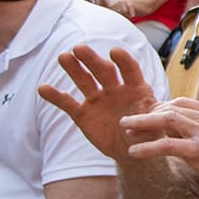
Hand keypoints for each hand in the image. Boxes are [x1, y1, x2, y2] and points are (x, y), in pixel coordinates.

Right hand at [37, 44, 162, 163]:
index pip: (130, 70)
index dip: (123, 61)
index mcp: (136, 88)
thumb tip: (147, 118)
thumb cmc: (148, 133)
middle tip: (79, 48)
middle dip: (92, 60)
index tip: (114, 51)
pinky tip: (43, 87)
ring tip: (63, 57)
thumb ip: (150, 118)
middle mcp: (115, 89)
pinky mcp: (83, 113)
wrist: (131, 149)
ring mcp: (97, 100)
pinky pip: (67, 103)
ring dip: (74, 69)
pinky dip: (55, 96)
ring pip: (84, 80)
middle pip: (103, 71)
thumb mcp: (155, 126)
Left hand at [118, 98, 198, 195]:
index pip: (181, 102)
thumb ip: (196, 128)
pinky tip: (134, 151)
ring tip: (126, 128)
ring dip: (142, 123)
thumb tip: (169, 129)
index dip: (160, 107)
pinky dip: (147, 147)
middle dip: (147, 114)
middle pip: (171, 108)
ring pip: (167, 120)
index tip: (146, 115)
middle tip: (128, 121)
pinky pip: (167, 145)